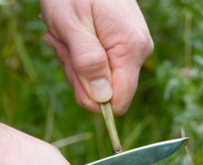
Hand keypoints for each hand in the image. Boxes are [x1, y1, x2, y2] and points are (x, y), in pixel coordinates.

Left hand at [40, 0, 153, 114]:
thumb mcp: (71, 25)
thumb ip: (86, 62)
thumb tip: (102, 98)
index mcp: (131, 49)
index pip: (118, 102)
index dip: (92, 97)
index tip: (72, 69)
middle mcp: (140, 52)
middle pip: (107, 92)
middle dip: (78, 75)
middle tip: (62, 43)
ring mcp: (134, 49)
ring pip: (102, 80)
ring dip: (76, 64)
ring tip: (66, 36)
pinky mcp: (126, 47)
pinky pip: (103, 67)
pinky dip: (82, 57)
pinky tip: (74, 36)